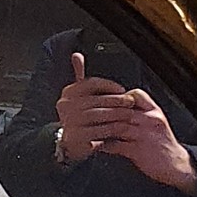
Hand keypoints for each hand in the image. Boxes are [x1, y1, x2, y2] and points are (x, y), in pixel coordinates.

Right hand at [55, 51, 138, 165]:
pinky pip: (97, 131)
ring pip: (98, 115)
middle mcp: (66, 105)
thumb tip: (76, 55)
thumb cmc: (78, 115)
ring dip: (116, 115)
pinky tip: (120, 128)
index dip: (109, 85)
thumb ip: (79, 75)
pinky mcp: (75, 136)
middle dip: (117, 101)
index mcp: (68, 92)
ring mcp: (69, 121)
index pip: (91, 83)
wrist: (68, 141)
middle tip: (130, 103)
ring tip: (128, 115)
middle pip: (96, 99)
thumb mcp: (77, 95)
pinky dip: (111, 129)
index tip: (122, 90)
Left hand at [88, 91, 196, 194]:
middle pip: (122, 109)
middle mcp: (150, 120)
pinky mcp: (138, 151)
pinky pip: (116, 145)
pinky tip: (95, 145)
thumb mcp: (155, 122)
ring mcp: (144, 135)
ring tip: (87, 128)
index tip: (102, 99)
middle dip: (103, 110)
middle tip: (87, 113)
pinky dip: (104, 145)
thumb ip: (140, 112)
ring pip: (117, 125)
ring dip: (100, 127)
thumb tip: (117, 104)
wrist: (176, 165)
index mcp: (154, 111)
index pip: (134, 94)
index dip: (117, 95)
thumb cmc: (162, 143)